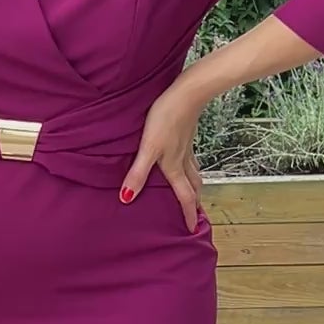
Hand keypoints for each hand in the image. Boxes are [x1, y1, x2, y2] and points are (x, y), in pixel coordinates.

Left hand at [119, 75, 204, 230]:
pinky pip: (191, 158)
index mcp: (175, 167)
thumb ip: (138, 173)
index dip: (187, 214)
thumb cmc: (166, 119)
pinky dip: (190, 168)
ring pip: (194, 173)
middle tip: (196, 215)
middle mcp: (184, 161)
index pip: (184, 197)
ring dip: (195, 186)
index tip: (192, 230)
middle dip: (195, 203)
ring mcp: (187, 147)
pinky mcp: (186, 134)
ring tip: (193, 194)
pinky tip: (184, 162)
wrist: (187, 93)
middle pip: (193, 187)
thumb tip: (127, 198)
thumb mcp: (148, 148)